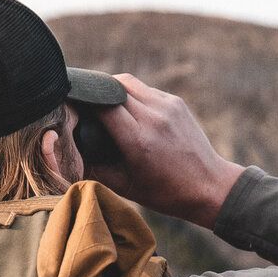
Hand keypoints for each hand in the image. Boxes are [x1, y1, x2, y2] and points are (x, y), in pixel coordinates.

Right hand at [73, 75, 244, 228]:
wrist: (209, 187)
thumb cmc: (165, 193)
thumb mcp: (124, 186)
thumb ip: (94, 166)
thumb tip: (68, 149)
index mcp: (138, 139)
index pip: (101, 104)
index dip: (81, 100)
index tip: (69, 105)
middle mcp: (153, 117)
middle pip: (111, 86)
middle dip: (93, 93)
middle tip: (82, 104)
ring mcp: (167, 106)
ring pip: (127, 82)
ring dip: (111, 89)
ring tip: (102, 105)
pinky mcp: (176, 103)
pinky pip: (145, 90)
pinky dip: (131, 96)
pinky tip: (126, 110)